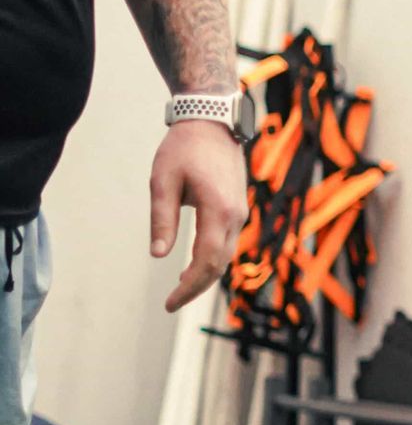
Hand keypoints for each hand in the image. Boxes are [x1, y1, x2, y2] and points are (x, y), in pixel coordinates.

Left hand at [150, 120, 247, 312]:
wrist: (212, 121)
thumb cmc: (184, 148)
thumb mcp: (163, 182)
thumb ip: (162, 220)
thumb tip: (158, 255)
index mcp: (218, 210)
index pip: (205, 262)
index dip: (188, 287)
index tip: (169, 303)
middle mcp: (236, 215)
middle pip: (219, 265)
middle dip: (196, 287)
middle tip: (172, 302)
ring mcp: (240, 212)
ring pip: (226, 256)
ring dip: (205, 275)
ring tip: (180, 287)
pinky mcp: (238, 208)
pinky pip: (228, 243)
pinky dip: (212, 260)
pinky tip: (194, 265)